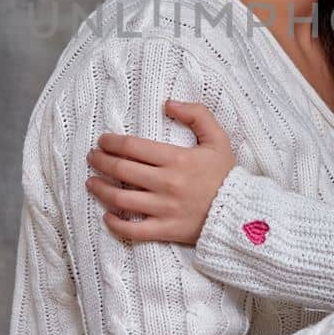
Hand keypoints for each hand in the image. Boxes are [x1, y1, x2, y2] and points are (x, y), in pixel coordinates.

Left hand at [85, 101, 233, 243]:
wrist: (242, 212)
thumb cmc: (227, 175)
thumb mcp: (218, 138)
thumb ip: (196, 114)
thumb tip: (168, 104)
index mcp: (177, 159)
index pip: (132, 147)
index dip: (111, 142)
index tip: (102, 141)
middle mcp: (166, 183)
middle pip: (121, 170)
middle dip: (100, 161)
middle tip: (93, 157)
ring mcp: (164, 209)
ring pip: (120, 199)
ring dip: (100, 190)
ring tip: (91, 182)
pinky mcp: (165, 230)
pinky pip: (133, 229)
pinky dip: (116, 224)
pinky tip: (107, 216)